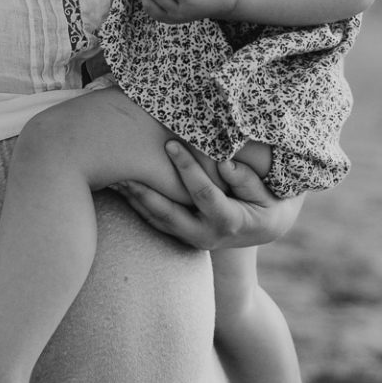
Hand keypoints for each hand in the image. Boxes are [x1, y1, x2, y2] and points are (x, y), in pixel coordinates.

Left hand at [115, 140, 303, 251]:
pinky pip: (154, 222)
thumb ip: (247, 180)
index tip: (170, 143)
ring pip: (156, 221)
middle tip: (123, 170)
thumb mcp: (269, 194)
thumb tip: (225, 162)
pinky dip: (137, 205)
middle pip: (168, 215)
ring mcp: (191, 239)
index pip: (203, 193)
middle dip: (145, 191)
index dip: (187, 168)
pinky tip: (120, 188)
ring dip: (133, 200)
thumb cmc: (270, 203)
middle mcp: (206, 235)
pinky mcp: (181, 236)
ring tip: (112, 178)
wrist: (265, 228)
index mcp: (229, 222)